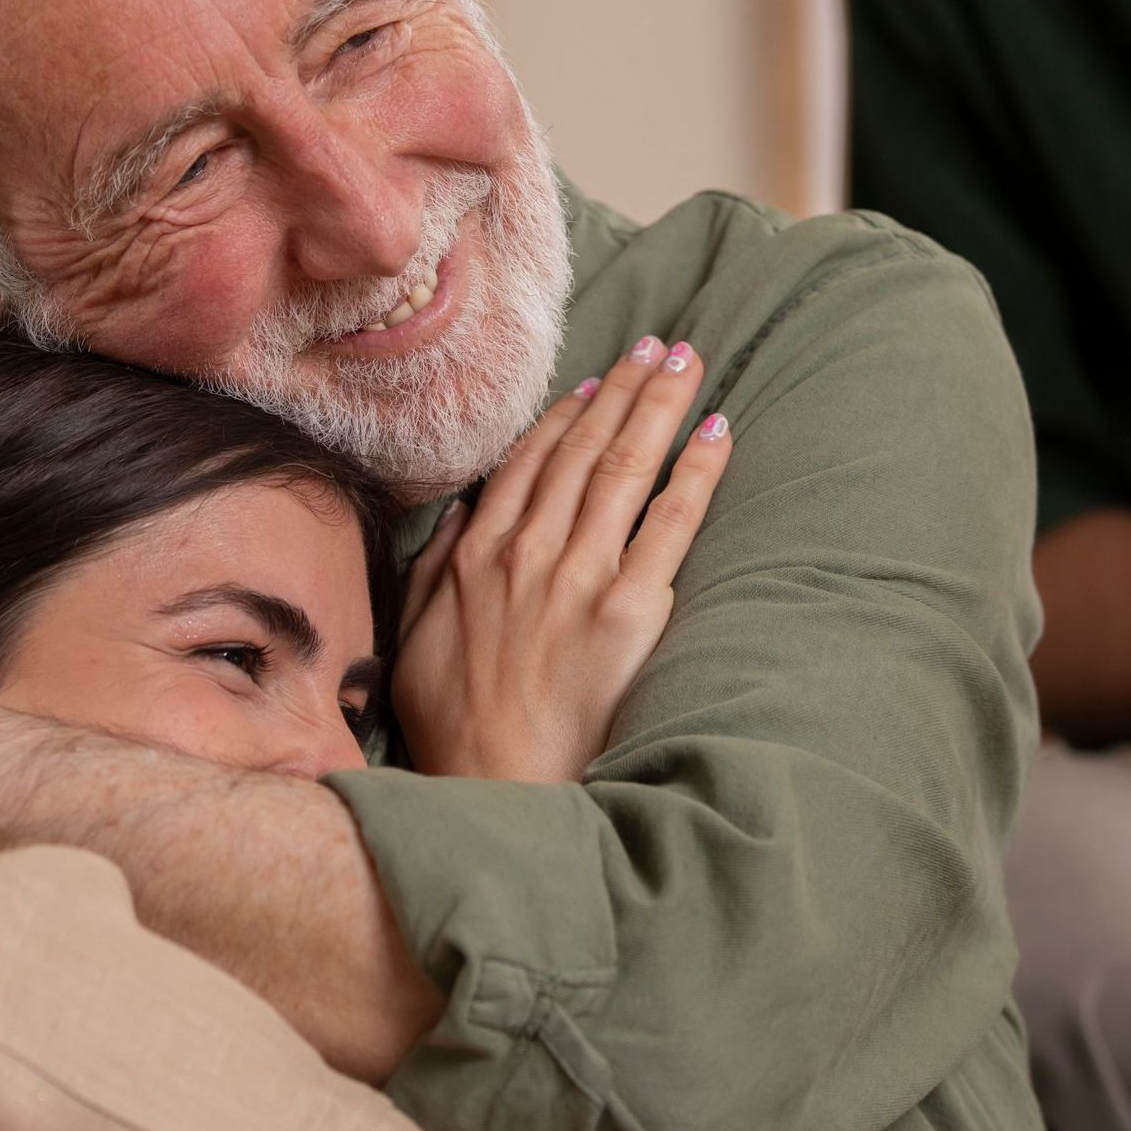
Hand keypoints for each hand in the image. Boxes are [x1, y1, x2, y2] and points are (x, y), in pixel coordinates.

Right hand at [394, 335, 732, 781]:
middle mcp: (527, 551)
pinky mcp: (627, 610)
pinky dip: (695, 470)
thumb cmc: (452, 724)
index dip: (566, 415)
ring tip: (688, 363)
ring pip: (626, 467)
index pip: (529, 462)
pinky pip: (671, 521)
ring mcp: (579, 576)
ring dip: (659, 405)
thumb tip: (455, 519)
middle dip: (624, 388)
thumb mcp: (414, 637)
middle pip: (585, 449)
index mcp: (474, 554)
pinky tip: (716, 430)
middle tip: (658, 344)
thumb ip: (433, 570)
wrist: (495, 785)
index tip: (594, 381)